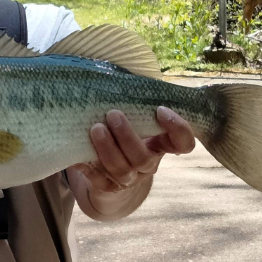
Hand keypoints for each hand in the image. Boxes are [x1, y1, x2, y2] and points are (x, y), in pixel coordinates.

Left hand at [77, 107, 195, 193]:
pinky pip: (98, 179)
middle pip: (143, 157)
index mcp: (160, 146)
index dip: (178, 129)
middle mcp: (147, 164)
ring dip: (108, 148)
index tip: (161, 110)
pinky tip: (78, 155)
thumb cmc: (122, 136)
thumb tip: (120, 72)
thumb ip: (136, 103)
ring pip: (121, 169)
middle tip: (113, 114)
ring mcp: (128, 179)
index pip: (183, 143)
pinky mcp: (107, 188)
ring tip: (95, 129)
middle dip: (128, 136)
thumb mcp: (134, 120)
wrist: (109, 177)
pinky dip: (88, 166)